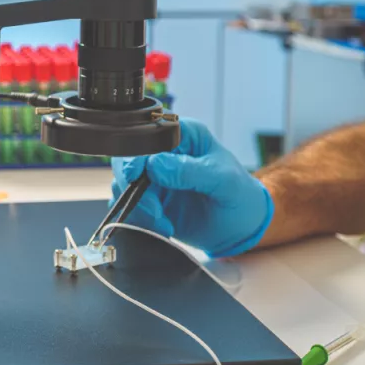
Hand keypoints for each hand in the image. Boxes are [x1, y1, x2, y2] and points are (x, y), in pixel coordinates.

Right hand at [111, 119, 273, 256]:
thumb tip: (155, 165)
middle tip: (155, 212)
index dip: (135, 156)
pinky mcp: (148, 199)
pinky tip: (163, 228)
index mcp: (181, 136)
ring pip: (122, 186)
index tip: (137, 178)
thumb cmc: (240, 195)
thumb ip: (191, 171)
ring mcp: (152, 177)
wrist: (241, 227)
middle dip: (133, 189)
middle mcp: (162, 153)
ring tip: (164, 225)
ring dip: (139, 210)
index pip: (146, 137)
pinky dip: (139, 220)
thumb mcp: (224, 181)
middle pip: (126, 162)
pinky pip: (128, 207)